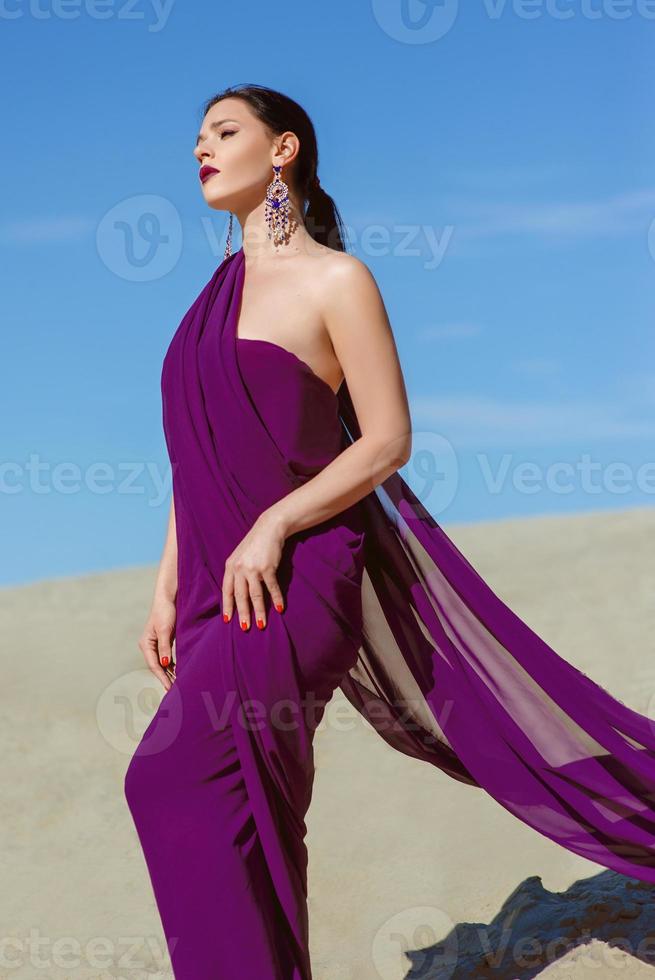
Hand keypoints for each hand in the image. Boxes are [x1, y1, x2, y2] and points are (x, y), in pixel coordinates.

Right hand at [138, 595, 176, 690]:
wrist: (169, 597)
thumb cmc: (165, 611)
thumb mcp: (165, 630)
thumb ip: (165, 647)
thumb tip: (164, 664)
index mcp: (146, 644)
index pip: (154, 665)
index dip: (162, 677)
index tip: (170, 688)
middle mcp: (149, 645)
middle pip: (157, 666)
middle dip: (165, 678)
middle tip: (174, 691)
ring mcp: (157, 644)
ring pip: (162, 663)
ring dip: (169, 673)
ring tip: (178, 685)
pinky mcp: (164, 641)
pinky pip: (167, 657)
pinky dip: (172, 665)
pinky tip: (178, 672)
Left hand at [222, 511, 286, 630]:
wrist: (269, 528)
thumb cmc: (255, 544)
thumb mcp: (240, 556)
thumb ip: (236, 572)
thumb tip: (236, 593)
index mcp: (230, 566)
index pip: (227, 590)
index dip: (227, 606)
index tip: (228, 620)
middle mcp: (239, 568)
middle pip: (240, 596)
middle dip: (243, 613)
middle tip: (245, 627)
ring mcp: (253, 568)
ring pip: (255, 595)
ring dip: (259, 611)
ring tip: (261, 624)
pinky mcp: (268, 567)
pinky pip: (272, 587)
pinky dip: (276, 599)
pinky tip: (279, 608)